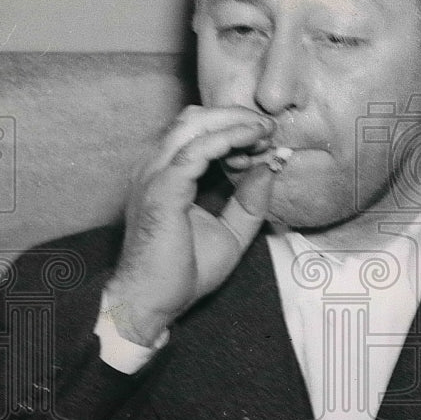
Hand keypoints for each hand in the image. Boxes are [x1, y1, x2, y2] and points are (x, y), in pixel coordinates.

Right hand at [105, 105, 275, 344]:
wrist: (151, 302)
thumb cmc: (183, 272)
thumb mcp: (231, 233)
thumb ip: (249, 202)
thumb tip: (269, 168)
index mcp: (167, 175)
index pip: (199, 133)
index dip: (234, 130)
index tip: (266, 141)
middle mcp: (156, 168)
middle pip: (195, 119)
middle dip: (236, 117)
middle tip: (268, 128)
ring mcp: (154, 175)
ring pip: (194, 125)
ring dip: (233, 123)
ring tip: (263, 130)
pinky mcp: (162, 189)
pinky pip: (196, 150)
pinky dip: (226, 139)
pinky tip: (250, 143)